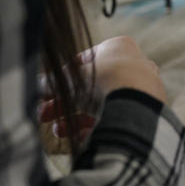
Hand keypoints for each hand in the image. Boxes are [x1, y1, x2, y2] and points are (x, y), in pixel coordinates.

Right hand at [38, 37, 164, 144]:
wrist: (137, 104)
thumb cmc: (103, 81)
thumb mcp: (71, 79)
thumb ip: (53, 82)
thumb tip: (37, 86)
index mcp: (118, 47)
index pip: (85, 61)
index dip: (62, 78)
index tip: (46, 91)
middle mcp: (135, 64)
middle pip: (92, 85)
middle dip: (65, 102)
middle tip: (44, 115)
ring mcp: (143, 88)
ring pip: (103, 103)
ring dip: (76, 117)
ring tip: (58, 131)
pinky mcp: (146, 110)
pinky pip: (117, 118)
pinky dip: (98, 127)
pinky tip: (79, 138)